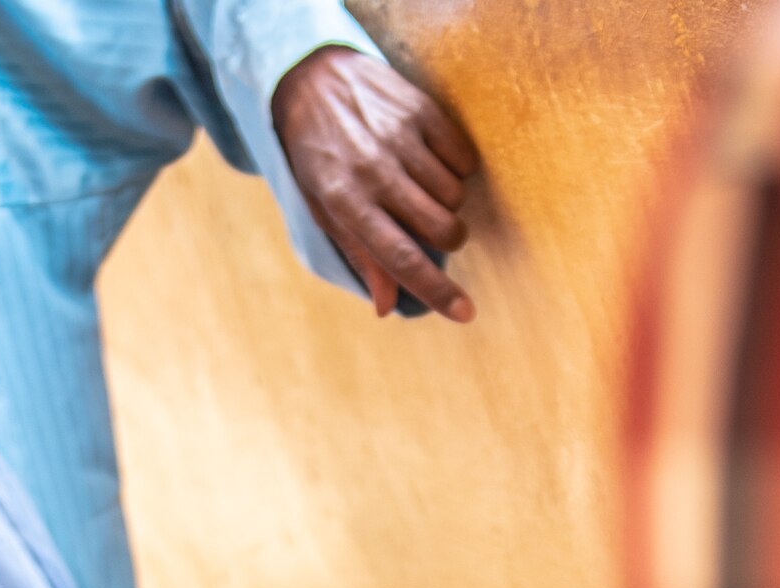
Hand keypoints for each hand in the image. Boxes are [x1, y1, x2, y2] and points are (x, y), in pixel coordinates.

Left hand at [273, 46, 477, 322]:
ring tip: (419, 186)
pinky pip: (463, 158)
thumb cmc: (318, 159)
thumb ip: (360, 257)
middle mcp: (375, 172)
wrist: (313, 81)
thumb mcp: (326, 212)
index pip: (400, 259)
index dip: (437, 291)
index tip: (466, 313)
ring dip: (447, 201)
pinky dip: (456, 168)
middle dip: (448, 239)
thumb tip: (386, 308)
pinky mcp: (421, 109)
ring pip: (455, 195)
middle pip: (441, 229)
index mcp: (346, 204)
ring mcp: (400, 137)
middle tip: (430, 227)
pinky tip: (429, 161)